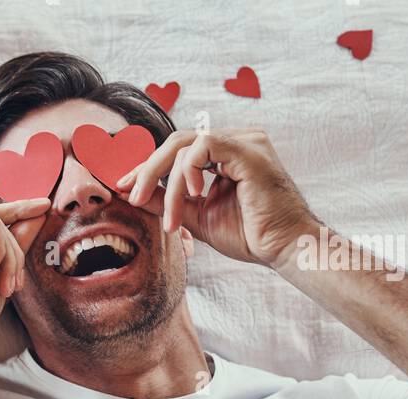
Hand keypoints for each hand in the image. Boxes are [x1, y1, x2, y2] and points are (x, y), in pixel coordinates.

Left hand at [118, 128, 318, 269]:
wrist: (284, 249)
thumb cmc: (249, 235)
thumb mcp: (195, 216)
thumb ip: (166, 201)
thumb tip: (133, 193)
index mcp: (225, 154)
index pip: (178, 150)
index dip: (147, 167)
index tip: (123, 187)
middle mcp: (236, 141)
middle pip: (177, 142)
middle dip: (147, 169)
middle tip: (131, 196)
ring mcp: (245, 141)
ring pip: (185, 146)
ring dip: (167, 183)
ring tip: (171, 219)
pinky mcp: (249, 150)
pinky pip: (203, 147)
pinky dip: (188, 172)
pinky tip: (193, 196)